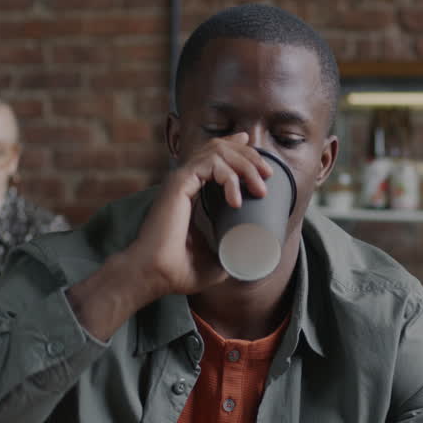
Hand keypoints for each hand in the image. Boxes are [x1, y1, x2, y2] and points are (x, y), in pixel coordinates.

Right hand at [124, 133, 272, 299]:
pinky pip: (210, 164)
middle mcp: (184, 180)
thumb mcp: (215, 260)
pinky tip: (236, 200)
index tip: (259, 159)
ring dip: (244, 165)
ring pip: (217, 150)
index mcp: (190, 191)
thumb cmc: (178, 271)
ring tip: (259, 188)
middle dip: (249, 156)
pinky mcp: (179, 183)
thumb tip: (249, 259)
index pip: (214, 156)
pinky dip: (228, 177)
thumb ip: (229, 252)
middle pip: (219, 147)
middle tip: (267, 174)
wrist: (156, 275)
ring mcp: (180, 179)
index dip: (237, 149)